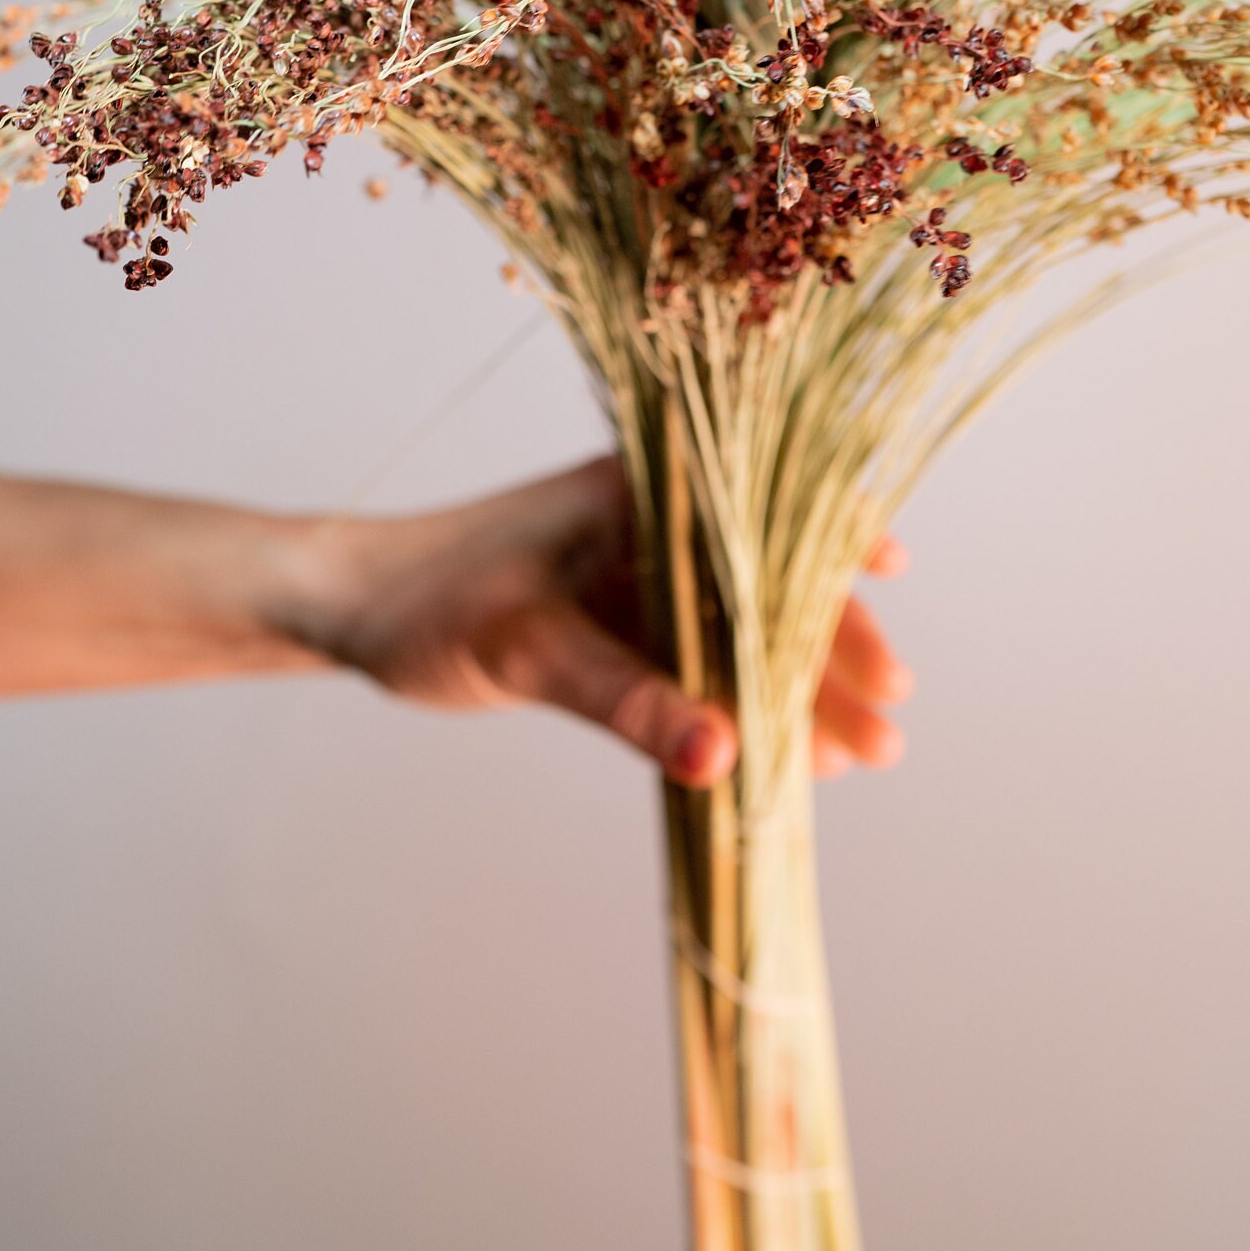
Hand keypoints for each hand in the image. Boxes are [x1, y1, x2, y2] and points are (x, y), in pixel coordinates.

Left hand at [290, 453, 912, 787]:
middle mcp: (656, 521)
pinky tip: (789, 758)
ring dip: (799, 690)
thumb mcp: (529, 652)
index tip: (894, 585)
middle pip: (769, 582)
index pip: (761, 512)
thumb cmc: (431, 602)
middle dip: (832, 654)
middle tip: (888, 729)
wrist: (355, 607)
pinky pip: (708, 661)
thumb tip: (726, 758)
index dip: (834, 549)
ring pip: (746, 629)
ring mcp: (645, 572)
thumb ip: (628, 702)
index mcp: (642, 491)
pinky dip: (749, 705)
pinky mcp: (627, 621)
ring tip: (858, 759)